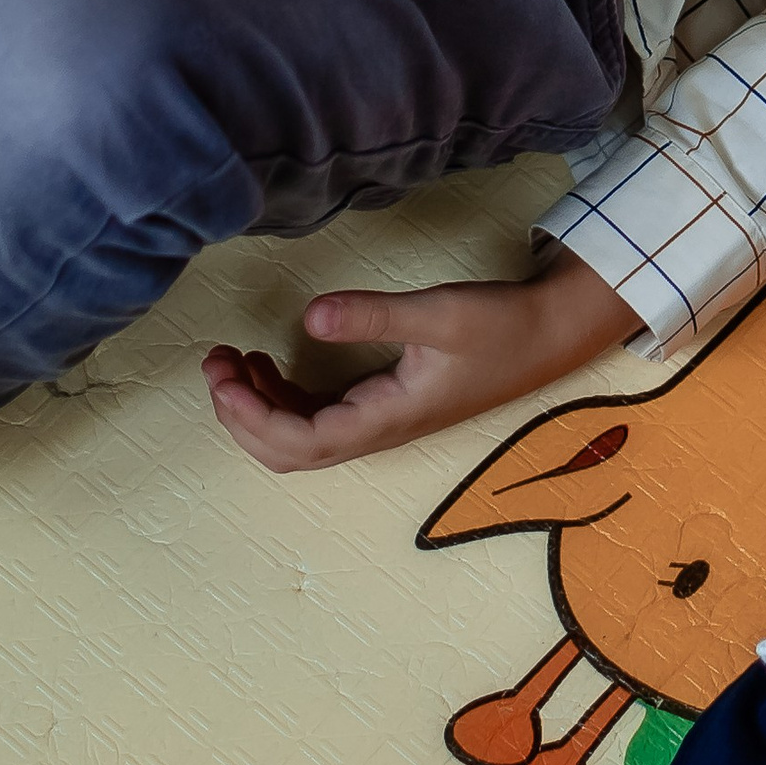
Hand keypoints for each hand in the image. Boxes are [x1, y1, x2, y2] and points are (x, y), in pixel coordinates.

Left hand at [202, 247, 640, 471]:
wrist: (549, 336)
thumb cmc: (499, 326)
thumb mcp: (438, 313)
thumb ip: (372, 316)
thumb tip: (307, 317)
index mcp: (387, 418)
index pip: (300, 442)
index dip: (252, 418)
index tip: (225, 377)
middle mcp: (378, 431)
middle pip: (290, 451)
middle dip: (242, 416)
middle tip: (216, 362)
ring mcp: (382, 421)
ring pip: (302, 438)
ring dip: (260, 408)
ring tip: (233, 361)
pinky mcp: (388, 404)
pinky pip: (320, 420)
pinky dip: (286, 399)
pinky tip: (274, 365)